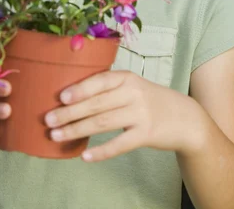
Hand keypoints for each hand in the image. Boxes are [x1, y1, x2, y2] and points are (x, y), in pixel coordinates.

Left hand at [44, 70, 202, 161]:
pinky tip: (85, 156)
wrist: (185, 117)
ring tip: (57, 136)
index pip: (100, 81)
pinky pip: (119, 144)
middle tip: (48, 120)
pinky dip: (101, 151)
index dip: (79, 89)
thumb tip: (70, 96)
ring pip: (103, 123)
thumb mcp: (132, 86)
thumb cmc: (150, 100)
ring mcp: (141, 114)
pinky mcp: (146, 134)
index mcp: (127, 78)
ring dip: (77, 130)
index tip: (60, 97)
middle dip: (70, 112)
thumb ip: (108, 88)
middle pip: (97, 103)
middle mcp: (133, 93)